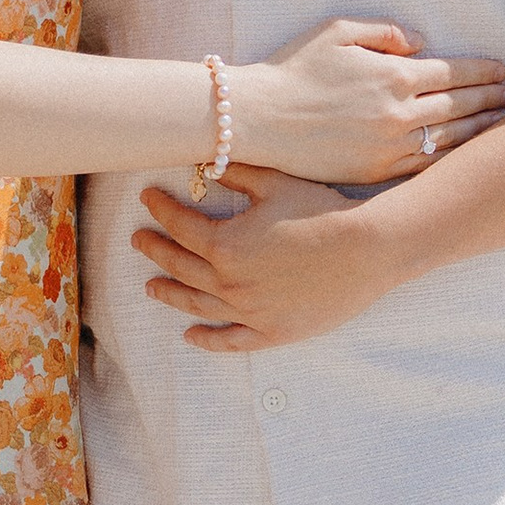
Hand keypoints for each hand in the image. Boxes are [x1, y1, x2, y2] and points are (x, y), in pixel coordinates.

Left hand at [133, 166, 398, 348]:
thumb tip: (209, 163)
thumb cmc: (322, 211)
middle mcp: (228, 281)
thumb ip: (238, 174)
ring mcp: (248, 311)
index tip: (147, 200)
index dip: (160, 210)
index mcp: (224, 244)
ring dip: (170, 294)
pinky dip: (207, 339)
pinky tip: (190, 336)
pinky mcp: (272, 332)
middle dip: (155, 249)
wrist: (366, 250)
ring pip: (197, 304)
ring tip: (151, 286)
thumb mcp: (275, 184)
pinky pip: (230, 340)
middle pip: (180, 265)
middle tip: (139, 240)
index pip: (180, 225)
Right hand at [226, 18, 504, 184]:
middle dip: (490, 99)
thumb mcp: (338, 30)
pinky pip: (425, 167)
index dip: (483, 72)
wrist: (258, 118)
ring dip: (480, 130)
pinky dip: (451, 160)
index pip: (454, 72)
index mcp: (395, 73)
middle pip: (460, 105)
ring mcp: (390, 146)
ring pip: (450, 139)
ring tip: (500, 123)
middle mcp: (399, 112)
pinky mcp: (375, 172)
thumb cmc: (294, 69)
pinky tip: (466, 155)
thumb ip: (386, 32)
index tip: (502, 71)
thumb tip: (421, 42)